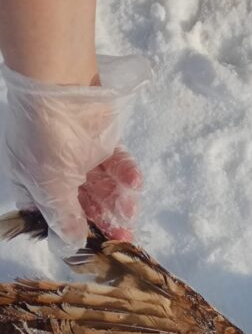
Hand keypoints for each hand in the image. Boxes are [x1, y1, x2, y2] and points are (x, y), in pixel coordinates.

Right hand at [1, 54, 150, 248]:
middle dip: (105, 222)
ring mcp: (80, 157)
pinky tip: (134, 183)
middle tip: (125, 237)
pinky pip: (117, 166)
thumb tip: (73, 244)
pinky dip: (127, 175)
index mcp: (35, 185)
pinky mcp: (102, 143)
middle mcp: (56, 174)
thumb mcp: (49, 185)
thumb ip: (63, 217)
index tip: (98, 247)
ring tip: (130, 210)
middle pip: (85, 207)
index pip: (56, 218)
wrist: (62, 86)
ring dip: (118, 202)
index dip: (77, 233)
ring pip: (104, 189)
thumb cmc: (45, 138)